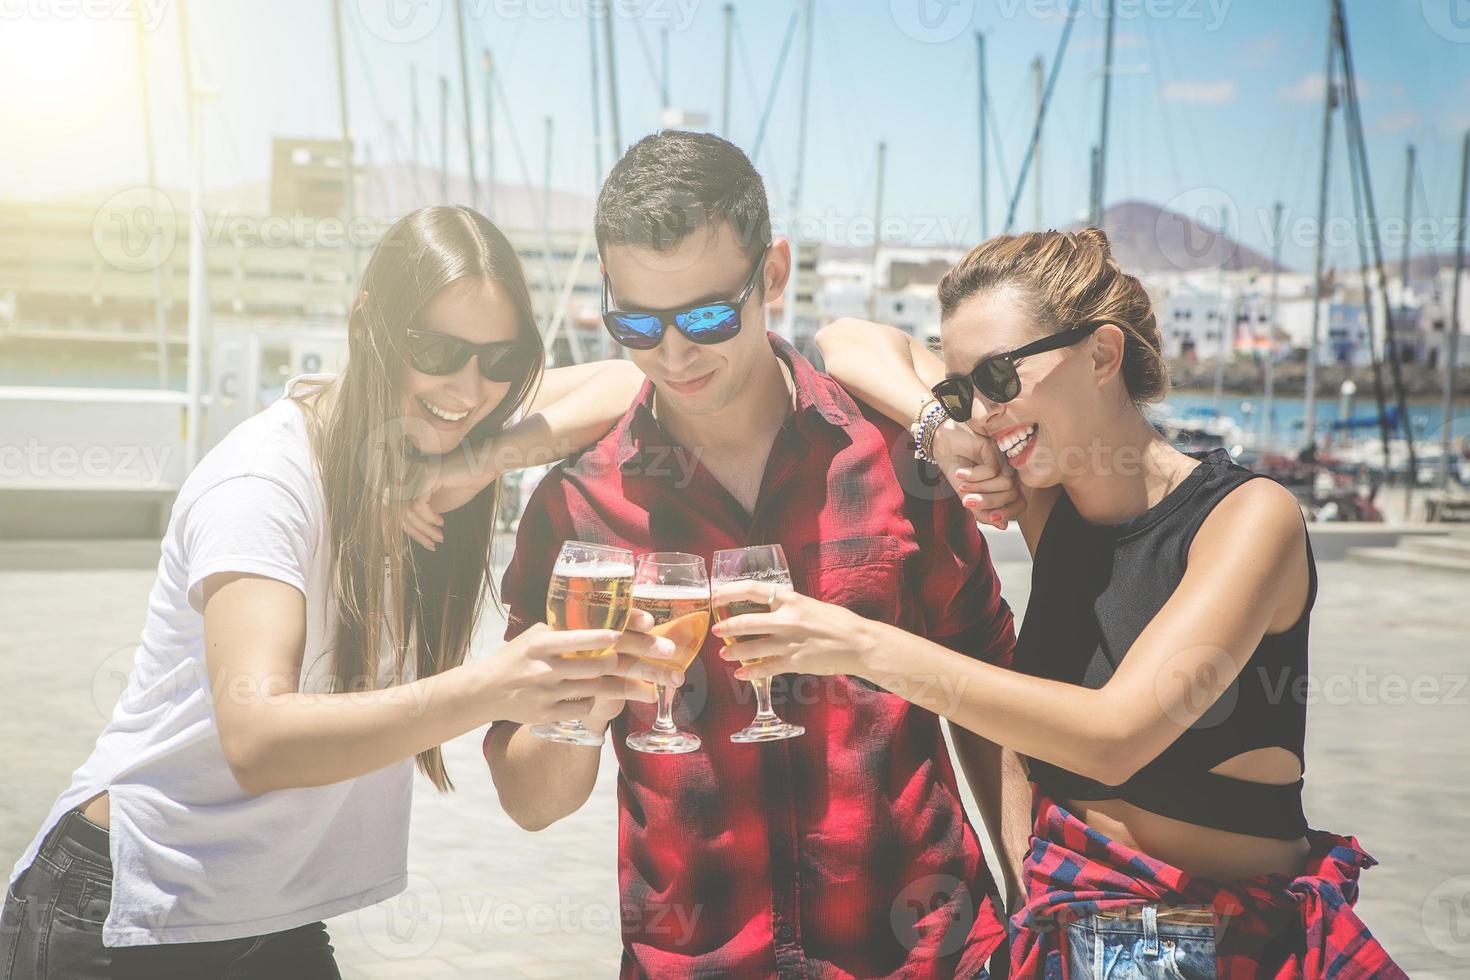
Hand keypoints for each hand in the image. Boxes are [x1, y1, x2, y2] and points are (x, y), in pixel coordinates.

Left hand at [400, 441, 501, 549]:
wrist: (484, 466)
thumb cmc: (464, 483)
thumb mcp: (439, 503)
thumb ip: (423, 512)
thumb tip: (410, 531)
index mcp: (410, 483)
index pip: (397, 511)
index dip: (410, 530)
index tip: (425, 543)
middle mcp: (409, 477)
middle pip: (399, 512)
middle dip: (416, 533)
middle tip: (432, 544)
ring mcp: (416, 475)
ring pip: (408, 511)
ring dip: (424, 529)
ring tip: (439, 536)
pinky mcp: (426, 477)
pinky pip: (418, 505)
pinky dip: (428, 518)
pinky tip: (441, 522)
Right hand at [480, 614, 681, 727]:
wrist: (486, 691)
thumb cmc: (519, 656)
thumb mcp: (537, 636)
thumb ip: (568, 631)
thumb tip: (613, 623)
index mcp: (542, 642)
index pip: (582, 636)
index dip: (612, 633)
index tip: (643, 627)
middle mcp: (546, 667)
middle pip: (602, 664)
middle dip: (639, 662)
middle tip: (667, 658)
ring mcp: (548, 693)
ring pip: (599, 688)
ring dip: (631, 687)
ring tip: (656, 687)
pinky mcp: (549, 714)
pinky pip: (584, 706)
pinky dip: (599, 701)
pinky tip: (613, 697)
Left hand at [709, 582, 880, 682]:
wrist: (859, 643)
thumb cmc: (837, 622)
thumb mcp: (810, 604)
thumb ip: (788, 606)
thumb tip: (766, 607)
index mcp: (791, 599)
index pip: (753, 590)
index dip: (730, 591)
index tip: (716, 596)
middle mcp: (788, 619)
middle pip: (746, 622)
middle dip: (726, 626)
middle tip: (715, 629)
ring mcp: (790, 642)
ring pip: (752, 648)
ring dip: (733, 651)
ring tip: (724, 654)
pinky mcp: (795, 662)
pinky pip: (766, 668)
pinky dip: (750, 672)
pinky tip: (740, 674)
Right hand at [931, 420, 1024, 529]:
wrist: (940, 447)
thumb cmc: (955, 470)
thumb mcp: (967, 496)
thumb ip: (983, 512)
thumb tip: (1003, 527)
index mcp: (1005, 484)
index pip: (1020, 503)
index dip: (1009, 513)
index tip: (993, 518)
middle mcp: (1008, 471)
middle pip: (1012, 495)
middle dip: (988, 502)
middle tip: (966, 500)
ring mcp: (1004, 458)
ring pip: (1005, 484)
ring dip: (979, 488)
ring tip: (962, 483)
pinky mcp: (995, 448)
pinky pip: (993, 471)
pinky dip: (974, 476)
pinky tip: (961, 472)